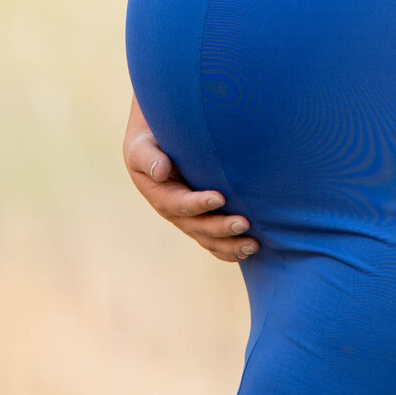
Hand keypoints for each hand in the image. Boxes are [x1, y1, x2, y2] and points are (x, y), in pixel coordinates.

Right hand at [122, 95, 256, 261]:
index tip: (219, 197)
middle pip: (198, 227)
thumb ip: (149, 158)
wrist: (156, 146)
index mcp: (160, 196)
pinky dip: (232, 250)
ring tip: (254, 245)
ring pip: (209, 240)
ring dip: (231, 246)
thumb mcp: (141, 147)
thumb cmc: (150, 143)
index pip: (179, 204)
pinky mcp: (202, 221)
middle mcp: (175, 213)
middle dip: (221, 228)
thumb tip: (161, 171)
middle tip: (244, 223)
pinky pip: (215, 242)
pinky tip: (252, 250)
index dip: (198, 204)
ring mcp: (189, 220)